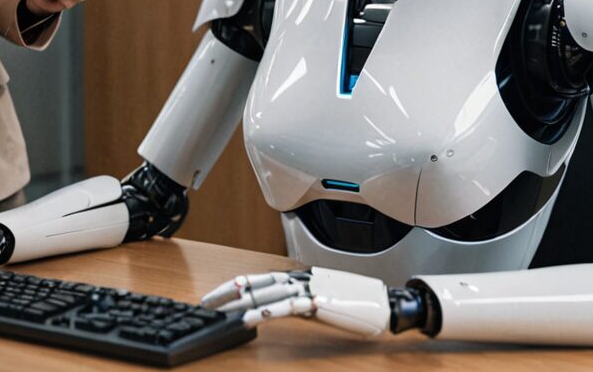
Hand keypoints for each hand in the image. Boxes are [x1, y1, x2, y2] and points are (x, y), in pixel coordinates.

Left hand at [202, 267, 389, 337]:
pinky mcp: (320, 304)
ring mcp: (310, 289)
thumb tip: (278, 306)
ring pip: (269, 292)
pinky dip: (273, 310)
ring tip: (224, 313)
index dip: (234, 286)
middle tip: (207, 305)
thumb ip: (299, 299)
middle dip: (229, 295)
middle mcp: (301, 279)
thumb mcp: (320, 298)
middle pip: (257, 283)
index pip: (259, 278)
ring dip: (244, 303)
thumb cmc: (356, 303)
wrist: (385, 304)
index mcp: (299, 277)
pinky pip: (291, 307)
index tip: (215, 297)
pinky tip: (259, 316)